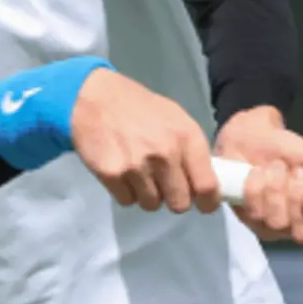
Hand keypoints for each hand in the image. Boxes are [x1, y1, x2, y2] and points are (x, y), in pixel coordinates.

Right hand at [70, 69, 222, 213]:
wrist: (94, 98)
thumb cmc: (140, 107)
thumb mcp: (176, 118)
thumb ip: (191, 150)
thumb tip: (203, 183)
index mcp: (186, 137)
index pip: (207, 186)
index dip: (208, 202)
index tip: (203, 204)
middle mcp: (165, 154)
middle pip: (179, 204)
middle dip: (174, 198)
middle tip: (164, 184)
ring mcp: (137, 167)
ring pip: (152, 204)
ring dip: (147, 194)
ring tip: (139, 173)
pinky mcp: (112, 175)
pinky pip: (127, 201)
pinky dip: (126, 191)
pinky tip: (122, 171)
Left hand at [215, 107, 302, 253]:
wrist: (252, 138)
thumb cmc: (288, 151)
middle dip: (299, 198)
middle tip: (297, 172)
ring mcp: (275, 227)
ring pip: (279, 222)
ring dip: (277, 186)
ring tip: (275, 167)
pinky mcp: (250, 221)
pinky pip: (256, 211)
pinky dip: (257, 185)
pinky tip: (257, 173)